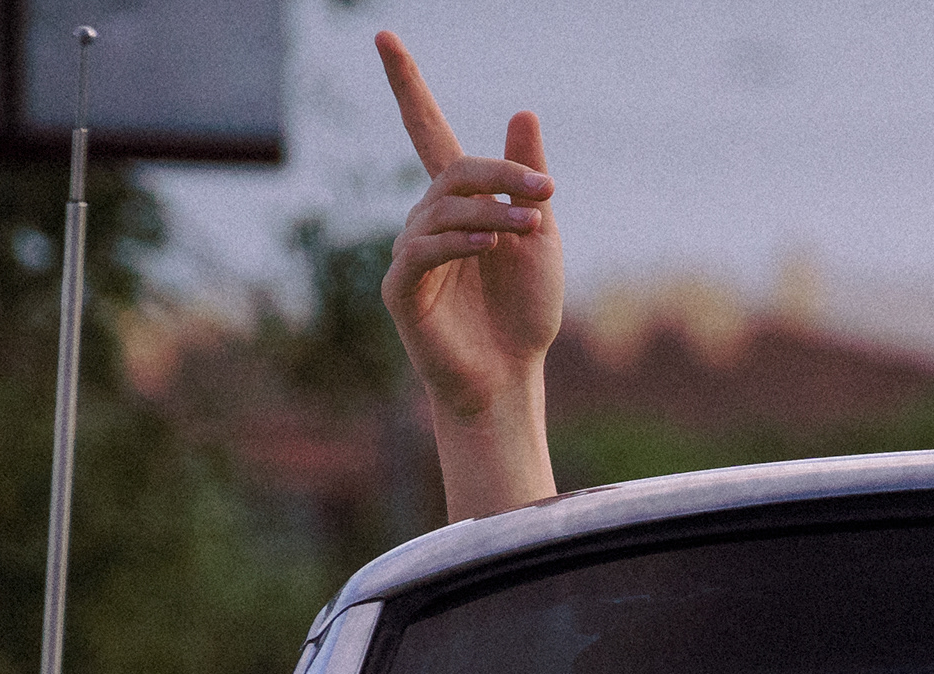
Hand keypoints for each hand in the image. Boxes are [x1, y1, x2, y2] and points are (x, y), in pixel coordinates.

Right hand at [375, 33, 560, 498]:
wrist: (511, 378)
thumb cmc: (524, 312)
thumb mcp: (540, 236)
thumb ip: (527, 177)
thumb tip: (524, 110)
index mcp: (458, 202)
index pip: (426, 130)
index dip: (407, 84)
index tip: (385, 36)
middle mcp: (426, 219)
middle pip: (452, 169)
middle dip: (500, 172)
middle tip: (547, 190)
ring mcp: (409, 251)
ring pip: (444, 208)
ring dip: (493, 212)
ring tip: (533, 229)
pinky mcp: (401, 288)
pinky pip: (425, 248)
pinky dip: (462, 240)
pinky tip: (494, 244)